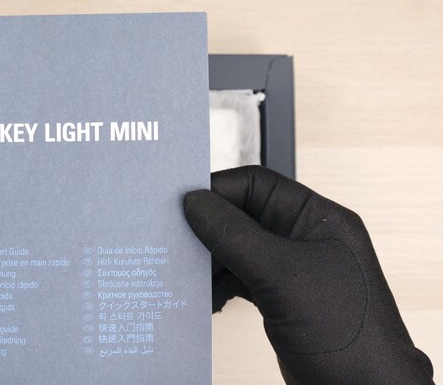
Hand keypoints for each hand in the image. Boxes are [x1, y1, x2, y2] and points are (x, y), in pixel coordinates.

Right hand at [184, 166, 433, 383]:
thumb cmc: (346, 335)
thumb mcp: (282, 277)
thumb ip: (235, 235)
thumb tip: (194, 202)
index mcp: (316, 218)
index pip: (256, 185)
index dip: (217, 191)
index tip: (180, 205)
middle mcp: (302, 237)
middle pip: (241, 216)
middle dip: (207, 230)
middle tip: (174, 242)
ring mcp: (290, 268)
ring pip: (235, 248)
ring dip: (208, 262)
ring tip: (185, 277)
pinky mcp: (278, 296)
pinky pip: (237, 277)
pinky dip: (217, 286)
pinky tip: (203, 298)